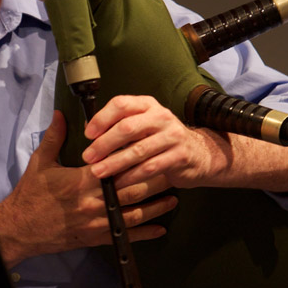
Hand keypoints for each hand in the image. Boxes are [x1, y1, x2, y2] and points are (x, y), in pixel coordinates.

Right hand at [0, 110, 176, 266]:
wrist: (19, 229)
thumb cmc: (30, 194)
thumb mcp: (41, 162)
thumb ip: (55, 137)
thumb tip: (62, 113)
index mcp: (82, 181)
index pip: (117, 167)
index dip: (137, 159)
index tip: (153, 150)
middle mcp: (94, 203)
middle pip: (133, 190)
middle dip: (155, 180)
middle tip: (172, 171)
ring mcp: (97, 223)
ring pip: (134, 214)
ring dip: (156, 206)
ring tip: (174, 198)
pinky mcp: (96, 239)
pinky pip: (126, 237)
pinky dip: (146, 233)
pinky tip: (160, 228)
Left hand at [82, 94, 228, 191]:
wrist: (199, 153)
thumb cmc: (161, 139)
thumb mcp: (142, 125)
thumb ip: (119, 125)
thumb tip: (88, 128)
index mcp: (147, 105)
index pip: (121, 104)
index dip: (102, 118)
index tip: (88, 134)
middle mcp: (160, 116)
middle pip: (127, 127)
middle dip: (104, 144)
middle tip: (88, 157)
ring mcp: (172, 135)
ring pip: (138, 150)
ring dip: (115, 163)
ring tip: (99, 172)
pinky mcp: (179, 156)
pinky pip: (151, 167)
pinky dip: (132, 176)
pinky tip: (119, 183)